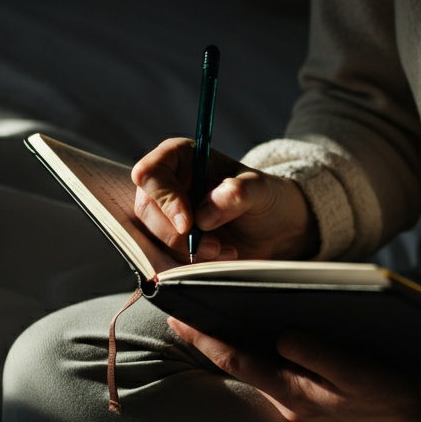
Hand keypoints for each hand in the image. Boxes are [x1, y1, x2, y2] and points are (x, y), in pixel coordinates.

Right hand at [131, 138, 318, 262]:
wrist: (274, 227)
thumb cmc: (264, 197)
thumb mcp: (260, 188)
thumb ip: (237, 192)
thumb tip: (204, 214)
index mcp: (181, 158)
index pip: (150, 173)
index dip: (164, 199)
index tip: (188, 223)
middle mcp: (167, 184)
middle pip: (146, 210)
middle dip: (177, 235)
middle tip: (213, 245)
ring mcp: (166, 214)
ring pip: (154, 237)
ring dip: (188, 251)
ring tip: (223, 249)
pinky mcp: (172, 241)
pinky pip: (165, 256)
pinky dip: (192, 263)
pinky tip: (219, 256)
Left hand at [167, 319, 420, 421]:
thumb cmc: (394, 401)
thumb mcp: (356, 374)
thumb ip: (316, 355)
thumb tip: (281, 336)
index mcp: (295, 394)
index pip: (237, 361)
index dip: (204, 339)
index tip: (177, 317)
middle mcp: (291, 404)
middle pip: (240, 365)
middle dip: (212, 340)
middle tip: (186, 312)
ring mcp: (302, 407)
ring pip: (258, 370)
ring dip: (235, 347)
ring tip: (215, 319)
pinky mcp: (317, 406)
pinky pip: (279, 375)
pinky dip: (262, 356)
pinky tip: (263, 340)